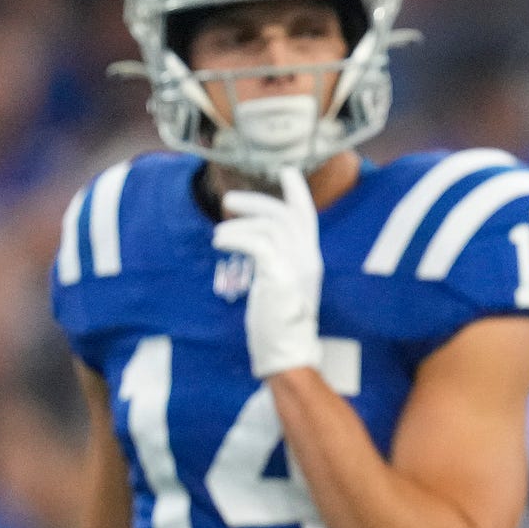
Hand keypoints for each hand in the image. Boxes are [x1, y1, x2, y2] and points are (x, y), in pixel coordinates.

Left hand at [214, 166, 323, 378]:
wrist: (287, 356)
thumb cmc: (279, 328)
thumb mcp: (282, 289)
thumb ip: (276, 266)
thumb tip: (258, 251)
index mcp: (310, 260)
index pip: (308, 216)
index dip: (297, 192)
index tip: (287, 171)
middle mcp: (308, 259)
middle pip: (286, 214)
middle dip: (256, 202)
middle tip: (228, 200)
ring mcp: (296, 267)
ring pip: (270, 225)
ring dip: (239, 223)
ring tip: (217, 235)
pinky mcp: (280, 277)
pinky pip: (257, 243)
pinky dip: (235, 236)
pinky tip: (219, 241)